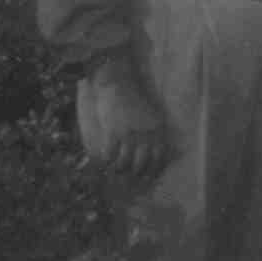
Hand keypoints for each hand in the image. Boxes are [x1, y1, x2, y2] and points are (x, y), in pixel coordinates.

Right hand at [89, 59, 170, 177]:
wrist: (118, 82)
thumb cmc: (134, 99)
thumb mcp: (152, 114)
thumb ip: (154, 131)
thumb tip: (154, 152)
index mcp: (158, 129)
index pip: (159, 158)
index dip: (153, 171)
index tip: (148, 179)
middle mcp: (146, 134)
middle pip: (141, 164)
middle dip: (134, 175)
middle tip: (128, 179)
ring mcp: (130, 134)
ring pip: (124, 163)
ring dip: (118, 170)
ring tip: (114, 171)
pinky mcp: (114, 132)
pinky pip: (109, 155)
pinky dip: (105, 162)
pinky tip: (102, 163)